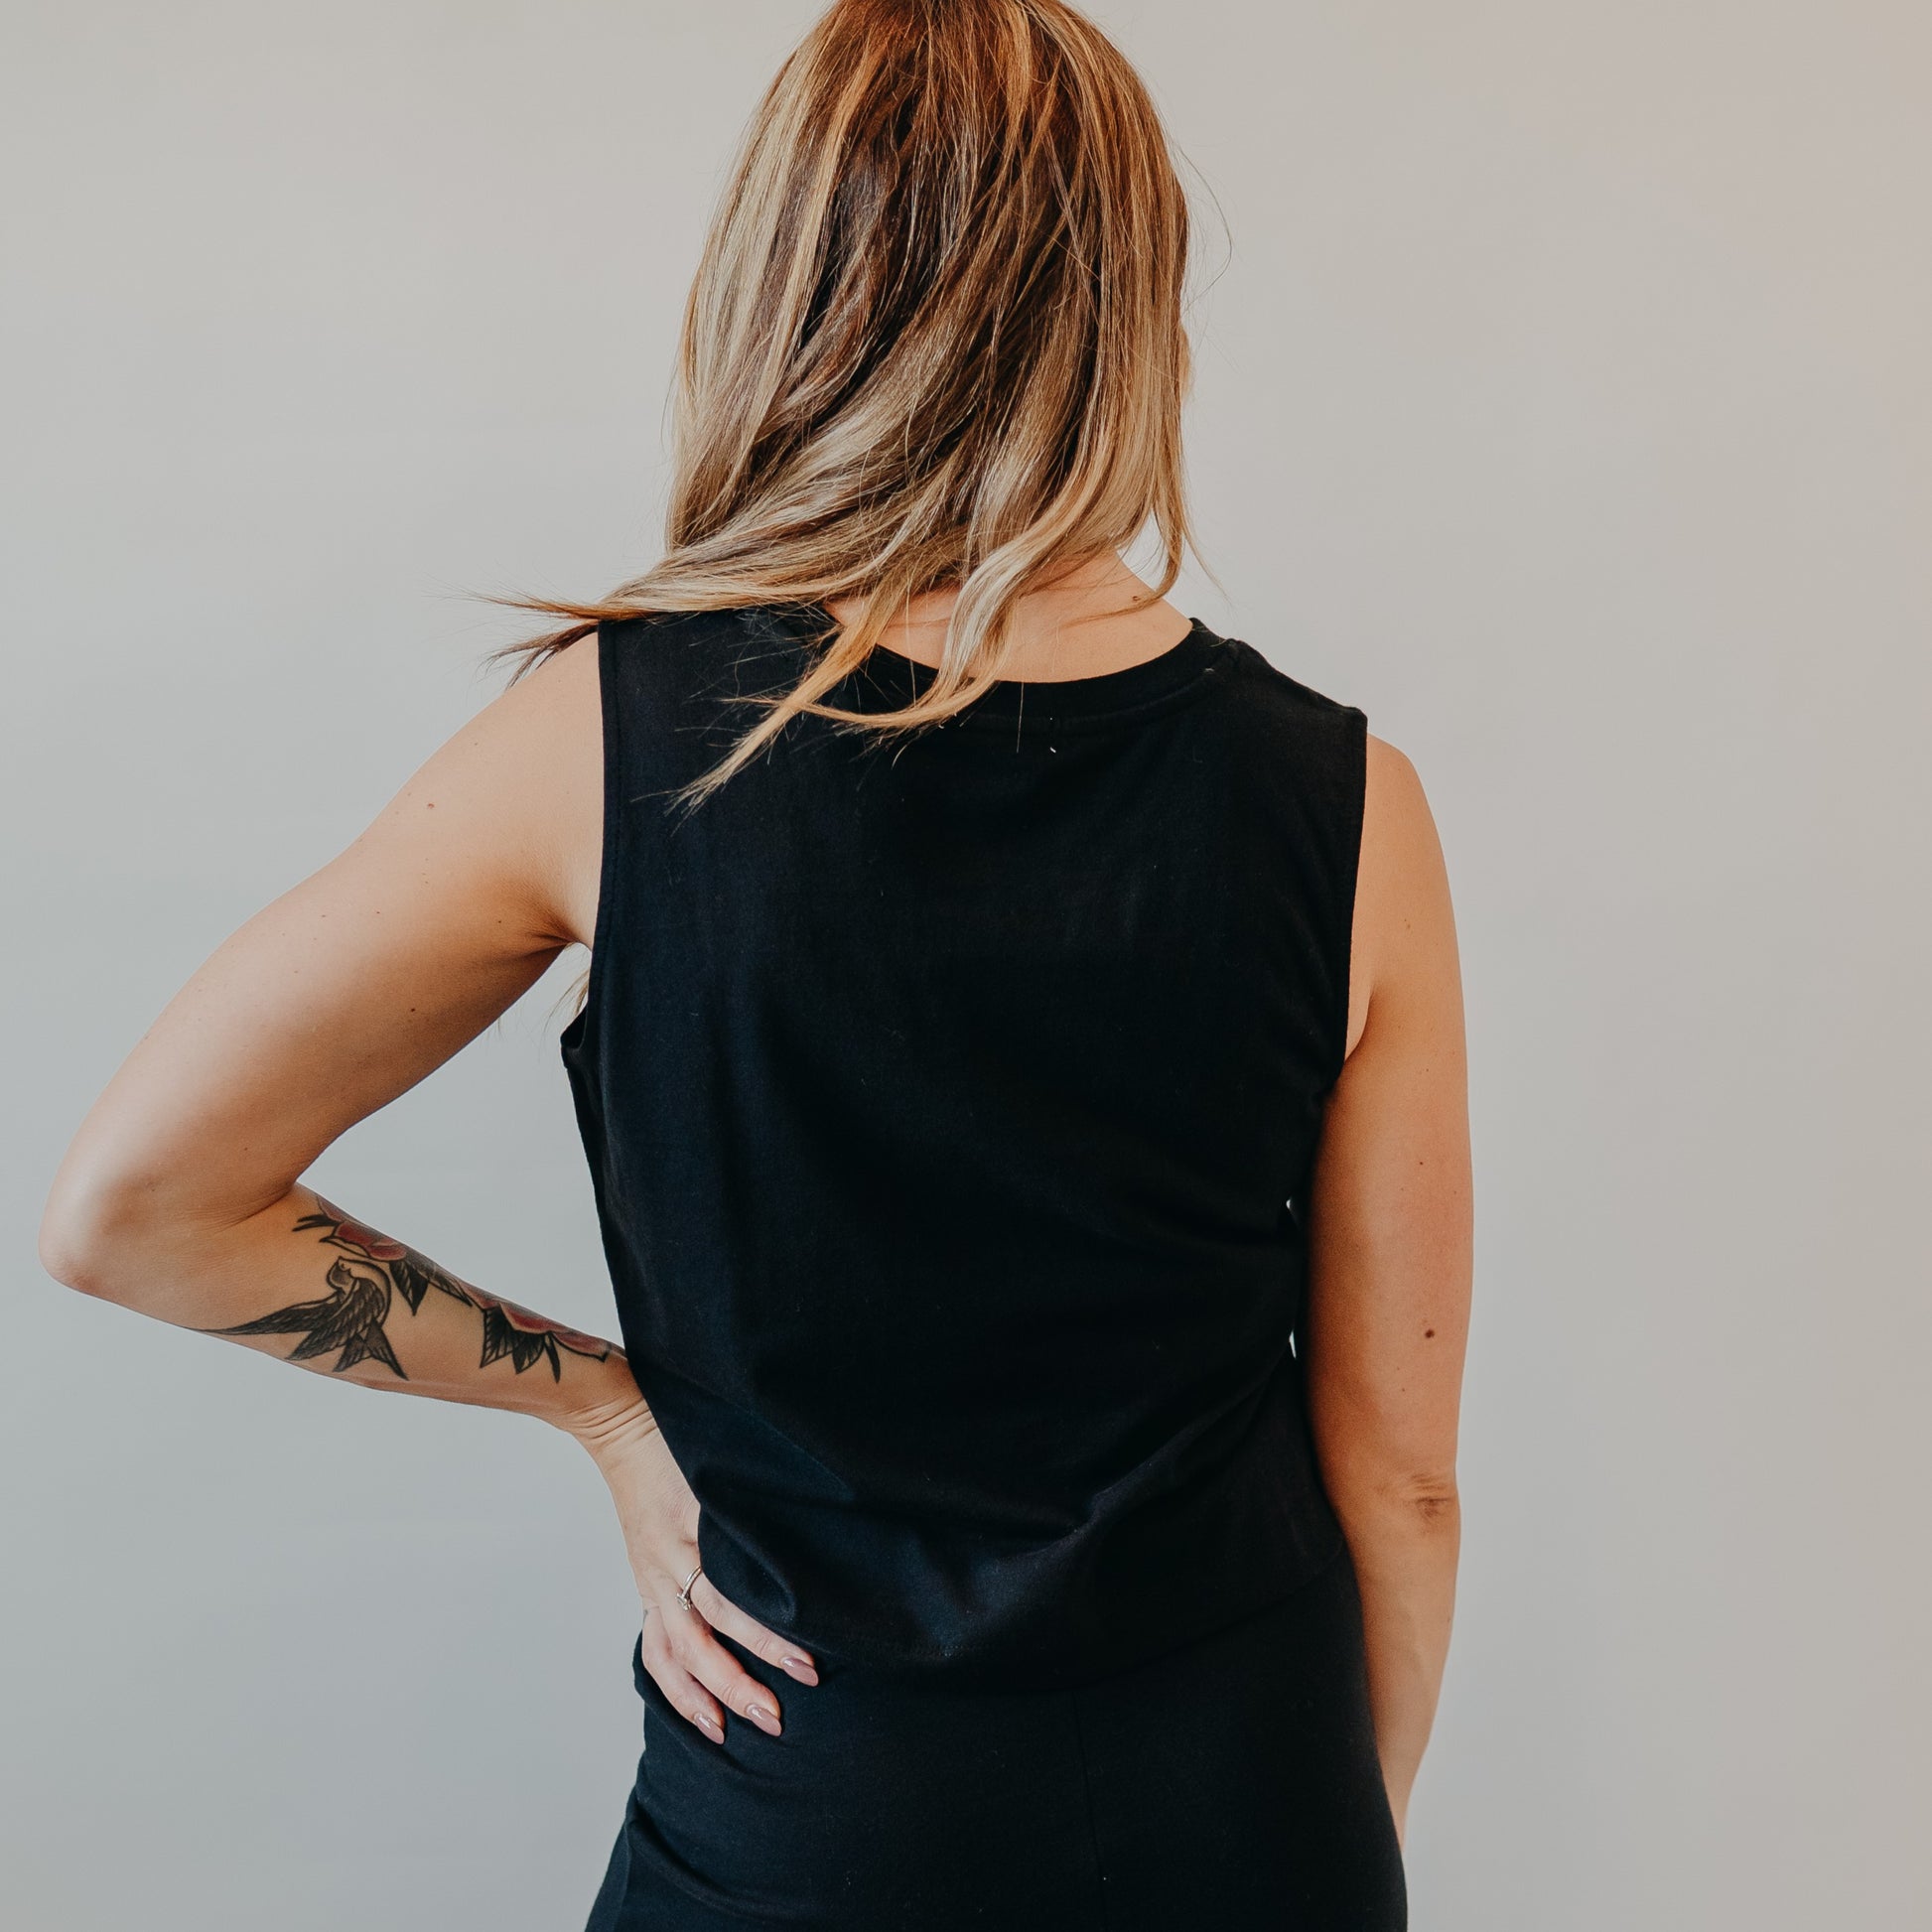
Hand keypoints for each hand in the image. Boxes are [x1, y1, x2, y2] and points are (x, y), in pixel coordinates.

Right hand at [567, 1392, 818, 1742]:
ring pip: (672, 1652)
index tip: (808, 1664)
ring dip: (702, 1696)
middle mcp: (667, 1563)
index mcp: (691, 1534)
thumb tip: (809, 1546)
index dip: (768, 1637)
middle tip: (778, 1717)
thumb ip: (756, 1508)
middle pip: (701, 1640)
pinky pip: (653, 1643)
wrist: (622, 1422)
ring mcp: (651, 1577)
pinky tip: (695, 1709)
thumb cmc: (682, 1436)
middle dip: (739, 1683)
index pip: (732, 1602)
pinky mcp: (645, 1582)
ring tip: (731, 1732)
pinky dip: (671, 1682)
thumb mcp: (724, 1467)